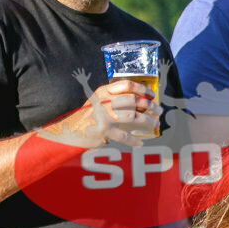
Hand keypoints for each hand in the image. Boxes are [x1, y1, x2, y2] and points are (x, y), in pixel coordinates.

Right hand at [42, 79, 160, 148]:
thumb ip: (114, 99)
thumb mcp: (98, 102)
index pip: (127, 85)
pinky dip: (134, 140)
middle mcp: (104, 101)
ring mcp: (104, 116)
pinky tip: (140, 142)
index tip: (152, 94)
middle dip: (150, 106)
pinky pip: (125, 136)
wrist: (69, 132)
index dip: (142, 89)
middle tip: (159, 111)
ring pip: (133, 117)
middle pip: (134, 101)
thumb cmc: (87, 117)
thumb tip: (141, 103)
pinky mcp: (104, 131)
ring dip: (147, 122)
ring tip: (155, 125)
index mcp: (104, 92)